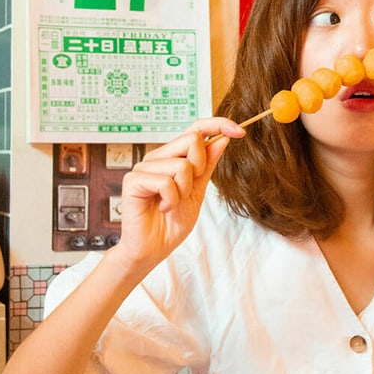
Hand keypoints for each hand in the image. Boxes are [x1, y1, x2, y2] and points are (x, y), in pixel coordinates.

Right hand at [112, 117, 244, 270]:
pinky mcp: (133, 180)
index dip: (218, 124)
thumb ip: (207, 166)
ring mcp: (143, 167)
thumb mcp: (198, 192)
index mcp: (172, 157)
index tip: (240, 131)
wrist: (153, 249)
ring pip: (181, 165)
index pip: (195, 129)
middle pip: (191, 139)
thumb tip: (222, 139)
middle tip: (188, 190)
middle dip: (199, 167)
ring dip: (184, 191)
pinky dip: (171, 200)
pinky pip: (166, 182)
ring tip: (171, 204)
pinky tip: (162, 209)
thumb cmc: (172, 223)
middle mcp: (158, 157)